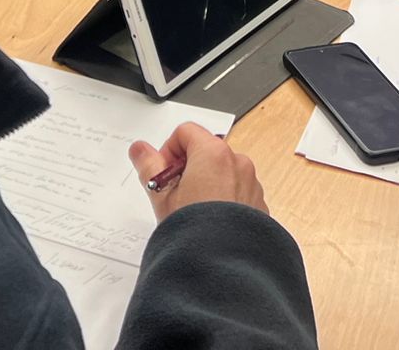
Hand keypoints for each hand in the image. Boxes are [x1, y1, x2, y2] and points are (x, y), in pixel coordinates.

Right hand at [129, 122, 268, 223]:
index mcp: (214, 154)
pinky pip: (237, 190)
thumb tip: (140, 150)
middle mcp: (238, 163)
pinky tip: (211, 221)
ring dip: (206, 183)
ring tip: (192, 211)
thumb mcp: (162, 197)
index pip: (186, 132)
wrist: (224, 267)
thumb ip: (148, 166)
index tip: (164, 174)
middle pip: (205, 150)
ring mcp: (251, 183)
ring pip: (222, 171)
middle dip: (187, 168)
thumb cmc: (196, 231)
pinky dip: (224, 198)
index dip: (169, 150)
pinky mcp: (258, 203)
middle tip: (174, 195)